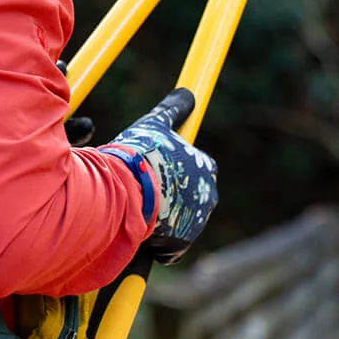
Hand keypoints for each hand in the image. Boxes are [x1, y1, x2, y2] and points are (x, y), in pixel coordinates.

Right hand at [101, 88, 216, 263]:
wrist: (129, 192)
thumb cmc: (142, 155)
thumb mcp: (155, 125)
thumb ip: (173, 110)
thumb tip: (187, 93)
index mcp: (206, 167)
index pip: (195, 170)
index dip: (172, 171)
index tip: (155, 172)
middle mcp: (208, 196)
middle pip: (187, 198)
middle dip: (167, 197)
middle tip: (141, 190)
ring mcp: (196, 222)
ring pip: (177, 221)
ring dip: (159, 218)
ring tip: (136, 208)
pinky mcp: (181, 244)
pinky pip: (168, 245)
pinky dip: (154, 240)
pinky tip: (138, 228)